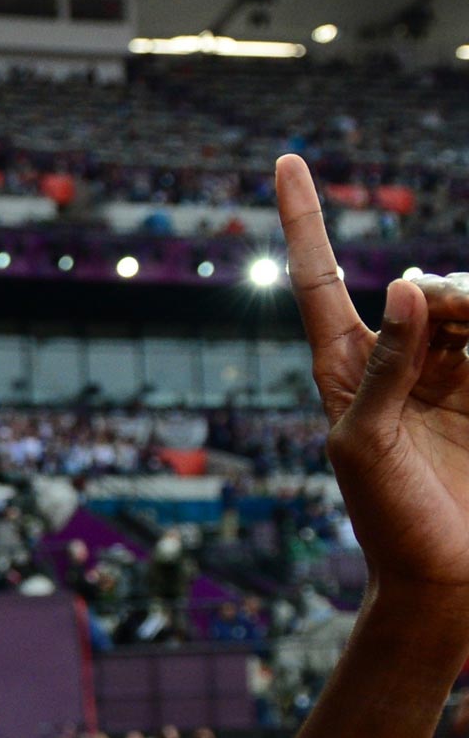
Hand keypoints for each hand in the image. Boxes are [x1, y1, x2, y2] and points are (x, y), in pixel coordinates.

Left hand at [278, 155, 468, 599]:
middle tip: (464, 324)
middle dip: (454, 295)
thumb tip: (407, 285)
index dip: (304, 219)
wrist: (444, 578)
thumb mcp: (365, 446)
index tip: (285, 159)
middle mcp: (399, 360)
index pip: (319, 278)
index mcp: (344, 368)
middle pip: (429, 285)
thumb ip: (386, 368)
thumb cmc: (385, 521)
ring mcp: (453, 372)